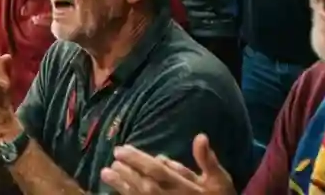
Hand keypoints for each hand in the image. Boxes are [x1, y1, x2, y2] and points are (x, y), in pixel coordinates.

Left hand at [100, 137, 235, 194]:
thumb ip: (207, 159)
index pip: (156, 171)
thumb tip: (200, 136)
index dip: (137, 160)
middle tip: (112, 158)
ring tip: (105, 172)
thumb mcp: (218, 178)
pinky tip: (116, 191)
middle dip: (126, 172)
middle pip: (144, 185)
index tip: (121, 149)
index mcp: (184, 187)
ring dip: (121, 185)